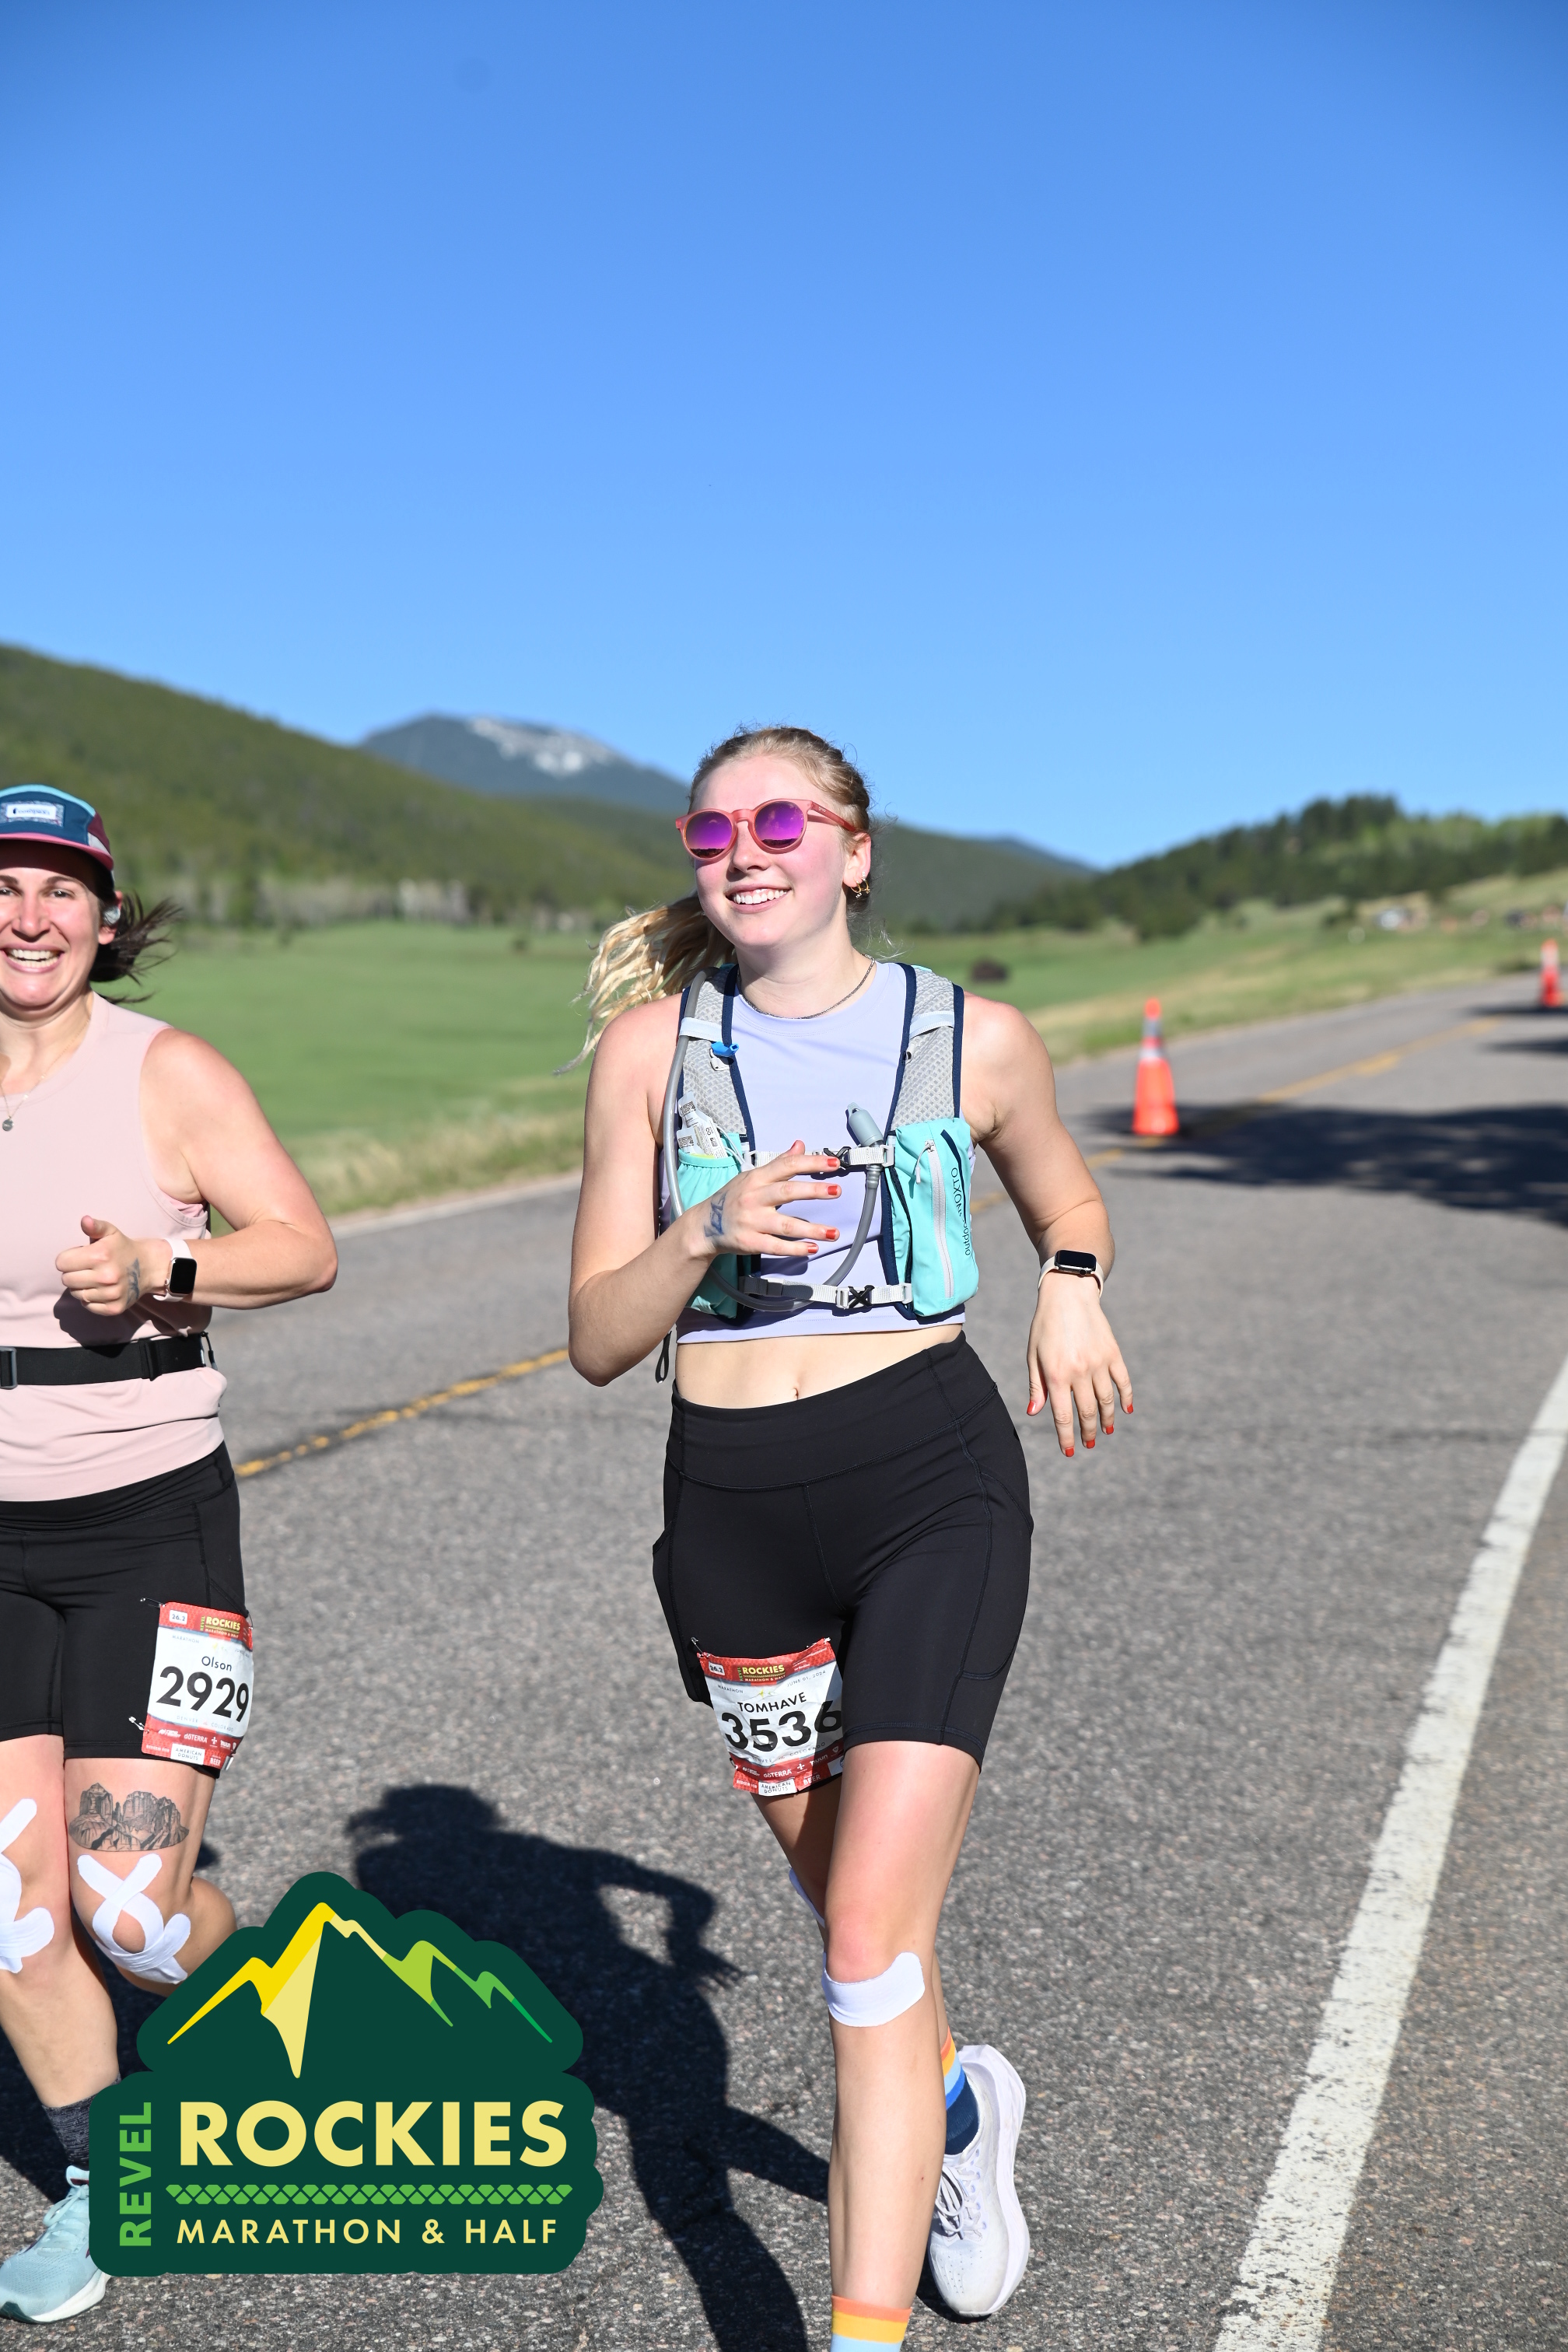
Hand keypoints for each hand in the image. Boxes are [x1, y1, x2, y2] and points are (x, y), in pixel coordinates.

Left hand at [55, 1218, 163, 1318]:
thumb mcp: (110, 1232)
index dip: (67, 1259)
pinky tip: (99, 1290)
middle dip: (72, 1273)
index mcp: (101, 1255)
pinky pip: (88, 1306)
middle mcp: (106, 1276)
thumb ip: (95, 1226)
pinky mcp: (114, 1308)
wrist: (148, 1267)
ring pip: (76, 1294)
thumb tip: (84, 1220)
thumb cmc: (122, 1248)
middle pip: (66, 1280)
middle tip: (86, 1268)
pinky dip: (90, 1299)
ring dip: (80, 1287)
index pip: (61, 1263)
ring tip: (93, 1278)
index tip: (78, 1257)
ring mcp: (111, 1294)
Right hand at [690, 1143, 843, 1261]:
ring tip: (834, 1232)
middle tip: (837, 1191)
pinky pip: (776, 1246)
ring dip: (812, 1229)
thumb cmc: (733, 1198)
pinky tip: (812, 1249)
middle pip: (787, 1192)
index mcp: (757, 1178)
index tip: (834, 1163)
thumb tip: (800, 1146)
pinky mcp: (750, 1242)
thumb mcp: (752, 1177)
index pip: (787, 1166)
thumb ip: (779, 1163)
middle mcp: (754, 1198)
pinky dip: (795, 1248)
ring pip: (785, 1225)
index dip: (812, 1163)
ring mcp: (752, 1221)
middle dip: (814, 1191)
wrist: (704, 1225)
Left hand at [1027, 1272, 1132, 1456]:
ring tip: (1105, 1431)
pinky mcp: (1113, 1353)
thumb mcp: (1033, 1355)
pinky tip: (1125, 1410)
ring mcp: (1099, 1362)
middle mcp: (1079, 1372)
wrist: (1068, 1295)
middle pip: (1087, 1412)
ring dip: (1106, 1419)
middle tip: (1088, 1444)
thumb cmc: (1045, 1326)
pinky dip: (1125, 1397)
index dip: (1066, 1437)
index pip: (1062, 1415)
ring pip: (1106, 1400)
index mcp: (1056, 1375)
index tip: (1069, 1451)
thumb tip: (1034, 1414)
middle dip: (1087, 1432)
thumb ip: (1036, 1386)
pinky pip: (1123, 1380)